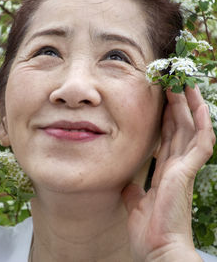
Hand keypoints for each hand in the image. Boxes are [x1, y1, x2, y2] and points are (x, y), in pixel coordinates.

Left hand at [121, 85, 214, 260]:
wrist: (158, 249)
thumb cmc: (149, 230)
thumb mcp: (135, 203)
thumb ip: (133, 189)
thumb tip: (127, 181)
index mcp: (165, 171)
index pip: (167, 138)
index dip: (166, 119)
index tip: (161, 100)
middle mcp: (177, 166)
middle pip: (179, 128)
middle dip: (177, 105)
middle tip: (172, 82)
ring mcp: (185, 168)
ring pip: (191, 129)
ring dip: (189, 106)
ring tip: (183, 84)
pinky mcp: (187, 172)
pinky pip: (200, 143)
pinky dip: (202, 124)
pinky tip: (199, 106)